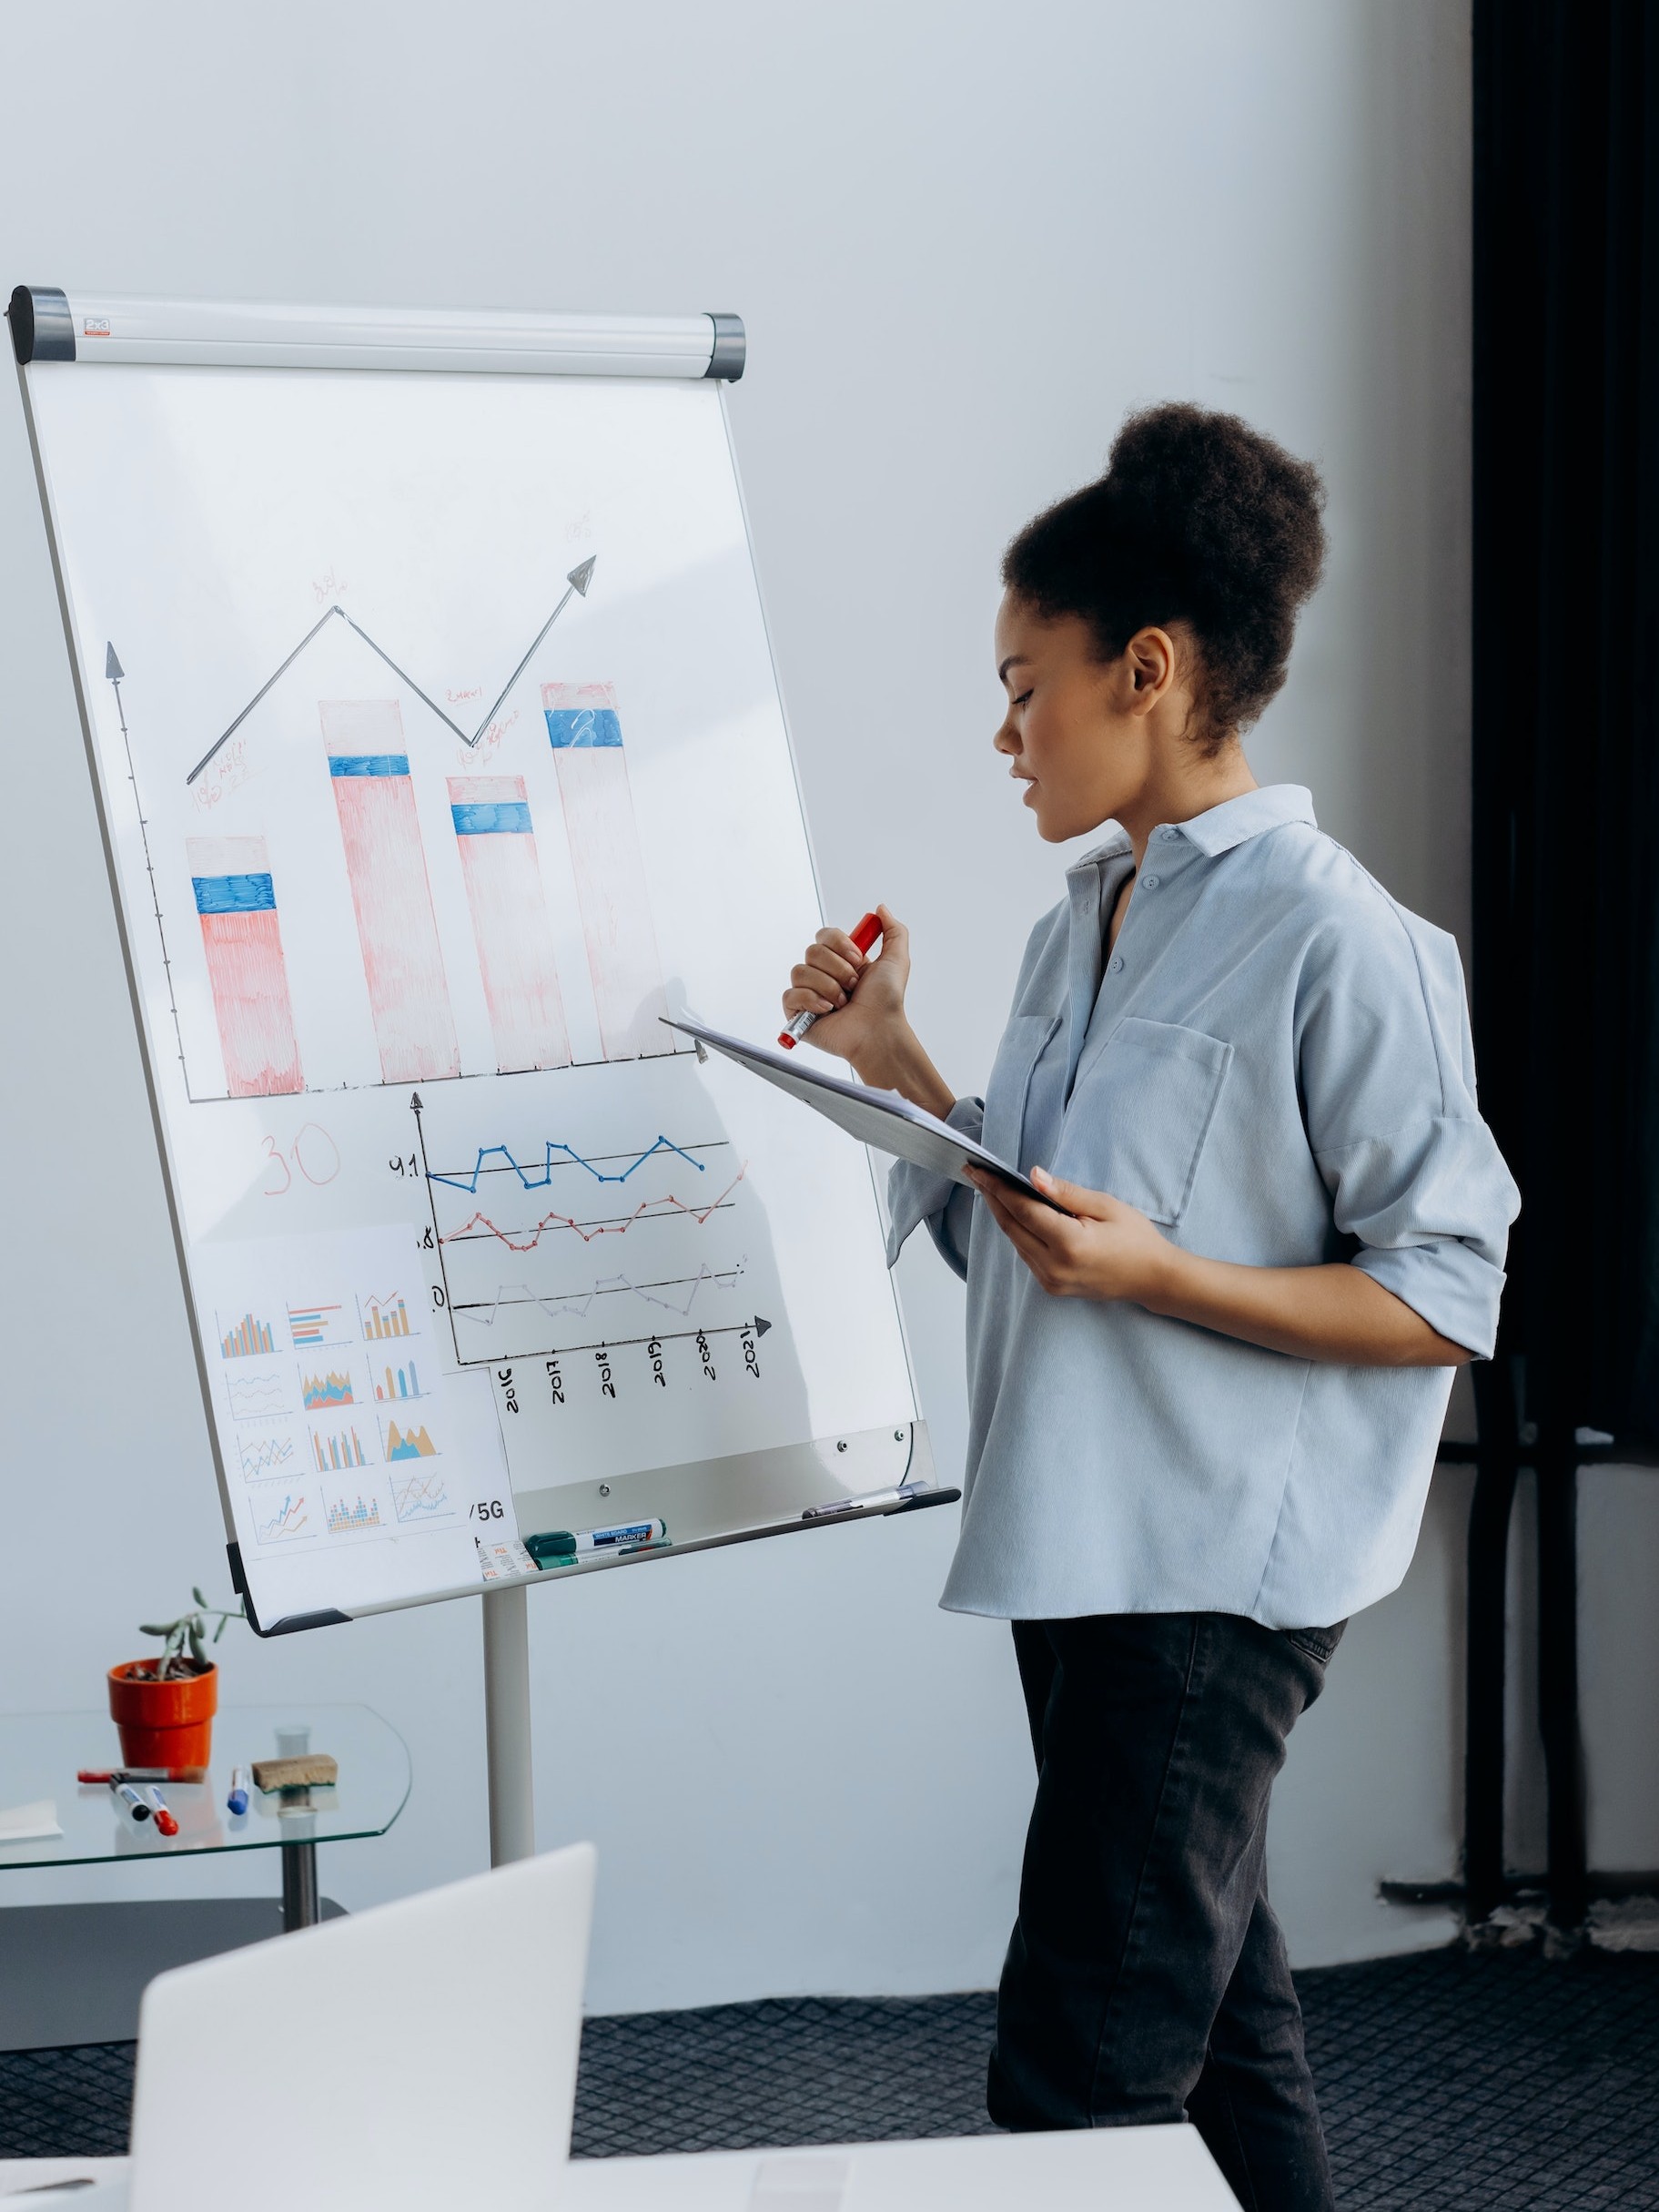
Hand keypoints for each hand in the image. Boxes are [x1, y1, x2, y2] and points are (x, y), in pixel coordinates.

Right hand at [784, 905, 908, 1066]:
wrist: (878, 1031)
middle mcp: (823, 975)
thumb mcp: (897, 960)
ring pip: (800, 971)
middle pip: (812, 951)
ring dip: (828, 987)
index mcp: (842, 961)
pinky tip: (827, 1010)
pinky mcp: (797, 1012)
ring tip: (843, 1003)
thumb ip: (893, 930)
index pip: (824, 935)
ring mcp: (809, 993)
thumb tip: (881, 909)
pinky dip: (811, 1000)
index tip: (858, 959)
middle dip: (837, 969)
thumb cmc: (887, 1003)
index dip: (839, 944)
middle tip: (853, 985)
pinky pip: (791, 994)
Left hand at [965, 1165, 1175, 1303]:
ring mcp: (1052, 1281)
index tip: (980, 1170)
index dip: (998, 1188)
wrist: (1153, 1278)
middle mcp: (1054, 1266)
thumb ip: (1066, 1193)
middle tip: (976, 1174)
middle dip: (992, 1199)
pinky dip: (1019, 1232)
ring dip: (1004, 1215)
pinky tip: (1015, 1213)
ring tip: (992, 1189)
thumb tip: (1034, 1175)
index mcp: (1069, 1244)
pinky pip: (1027, 1254)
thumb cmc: (1136, 1238)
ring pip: (1016, 1242)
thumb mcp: (1106, 1206)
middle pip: (1012, 1227)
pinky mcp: (1053, 1286)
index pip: (1023, 1211)